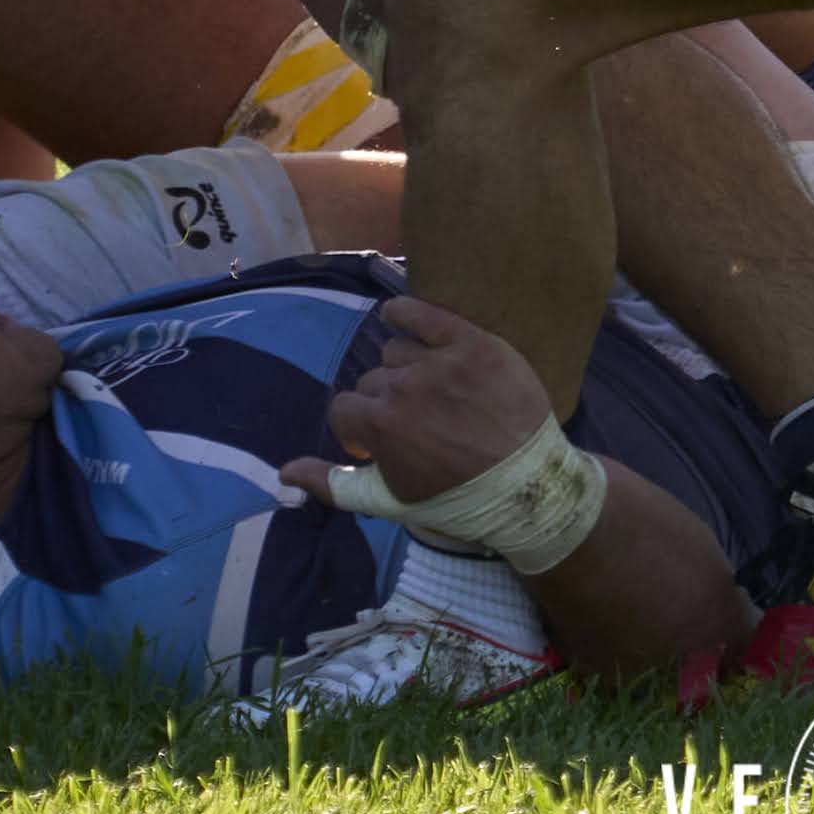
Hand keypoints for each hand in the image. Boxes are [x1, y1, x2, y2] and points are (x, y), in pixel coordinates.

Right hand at [282, 295, 553, 508]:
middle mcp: (404, 385)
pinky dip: (405, 311)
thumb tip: (283, 472)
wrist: (531, 486)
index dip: (360, 431)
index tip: (381, 446)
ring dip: (404, 369)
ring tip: (431, 393)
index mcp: (378, 424)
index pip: (345, 410)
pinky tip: (397, 315)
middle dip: (385, 404)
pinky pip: (426, 314)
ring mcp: (440, 361)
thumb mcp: (389, 502)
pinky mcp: (474, 343)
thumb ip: (333, 484)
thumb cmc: (456, 500)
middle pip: (373, 381)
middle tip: (417, 426)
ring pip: (398, 351)